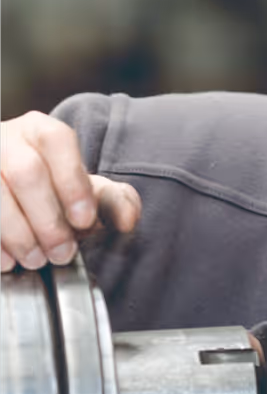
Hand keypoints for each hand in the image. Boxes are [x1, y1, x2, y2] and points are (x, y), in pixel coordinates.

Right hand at [0, 111, 140, 271]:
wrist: (11, 193)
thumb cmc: (53, 193)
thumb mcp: (87, 193)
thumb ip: (115, 202)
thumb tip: (128, 219)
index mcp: (40, 131)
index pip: (57, 141)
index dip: (73, 182)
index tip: (84, 221)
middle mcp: (4, 139)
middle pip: (25, 172)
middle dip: (48, 220)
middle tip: (62, 253)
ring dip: (17, 234)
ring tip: (35, 260)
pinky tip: (6, 262)